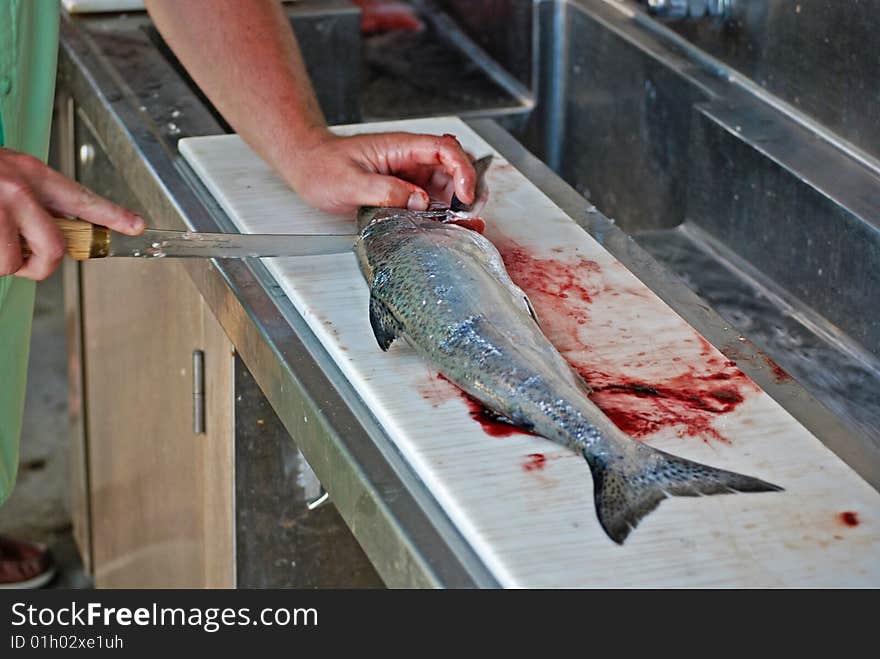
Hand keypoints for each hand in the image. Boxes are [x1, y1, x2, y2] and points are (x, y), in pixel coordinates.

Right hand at [0, 148, 143, 279]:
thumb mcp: (8, 173)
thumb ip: (36, 199)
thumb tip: (57, 228)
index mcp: (30, 173)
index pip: (82, 198)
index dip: (113, 215)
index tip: (136, 225)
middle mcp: (19, 189)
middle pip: (54, 247)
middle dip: (41, 265)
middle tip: (27, 263)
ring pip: (14, 261)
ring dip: (5, 262)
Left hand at [284, 131, 476, 213]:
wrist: (306, 164)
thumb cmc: (322, 167)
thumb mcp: (349, 183)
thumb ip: (386, 192)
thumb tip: (419, 202)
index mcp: (400, 147)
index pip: (444, 149)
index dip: (462, 170)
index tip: (465, 195)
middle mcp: (410, 157)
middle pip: (455, 165)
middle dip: (468, 187)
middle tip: (469, 214)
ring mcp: (409, 172)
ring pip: (448, 182)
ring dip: (458, 202)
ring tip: (461, 223)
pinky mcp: (405, 187)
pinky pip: (433, 196)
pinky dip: (444, 210)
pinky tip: (445, 224)